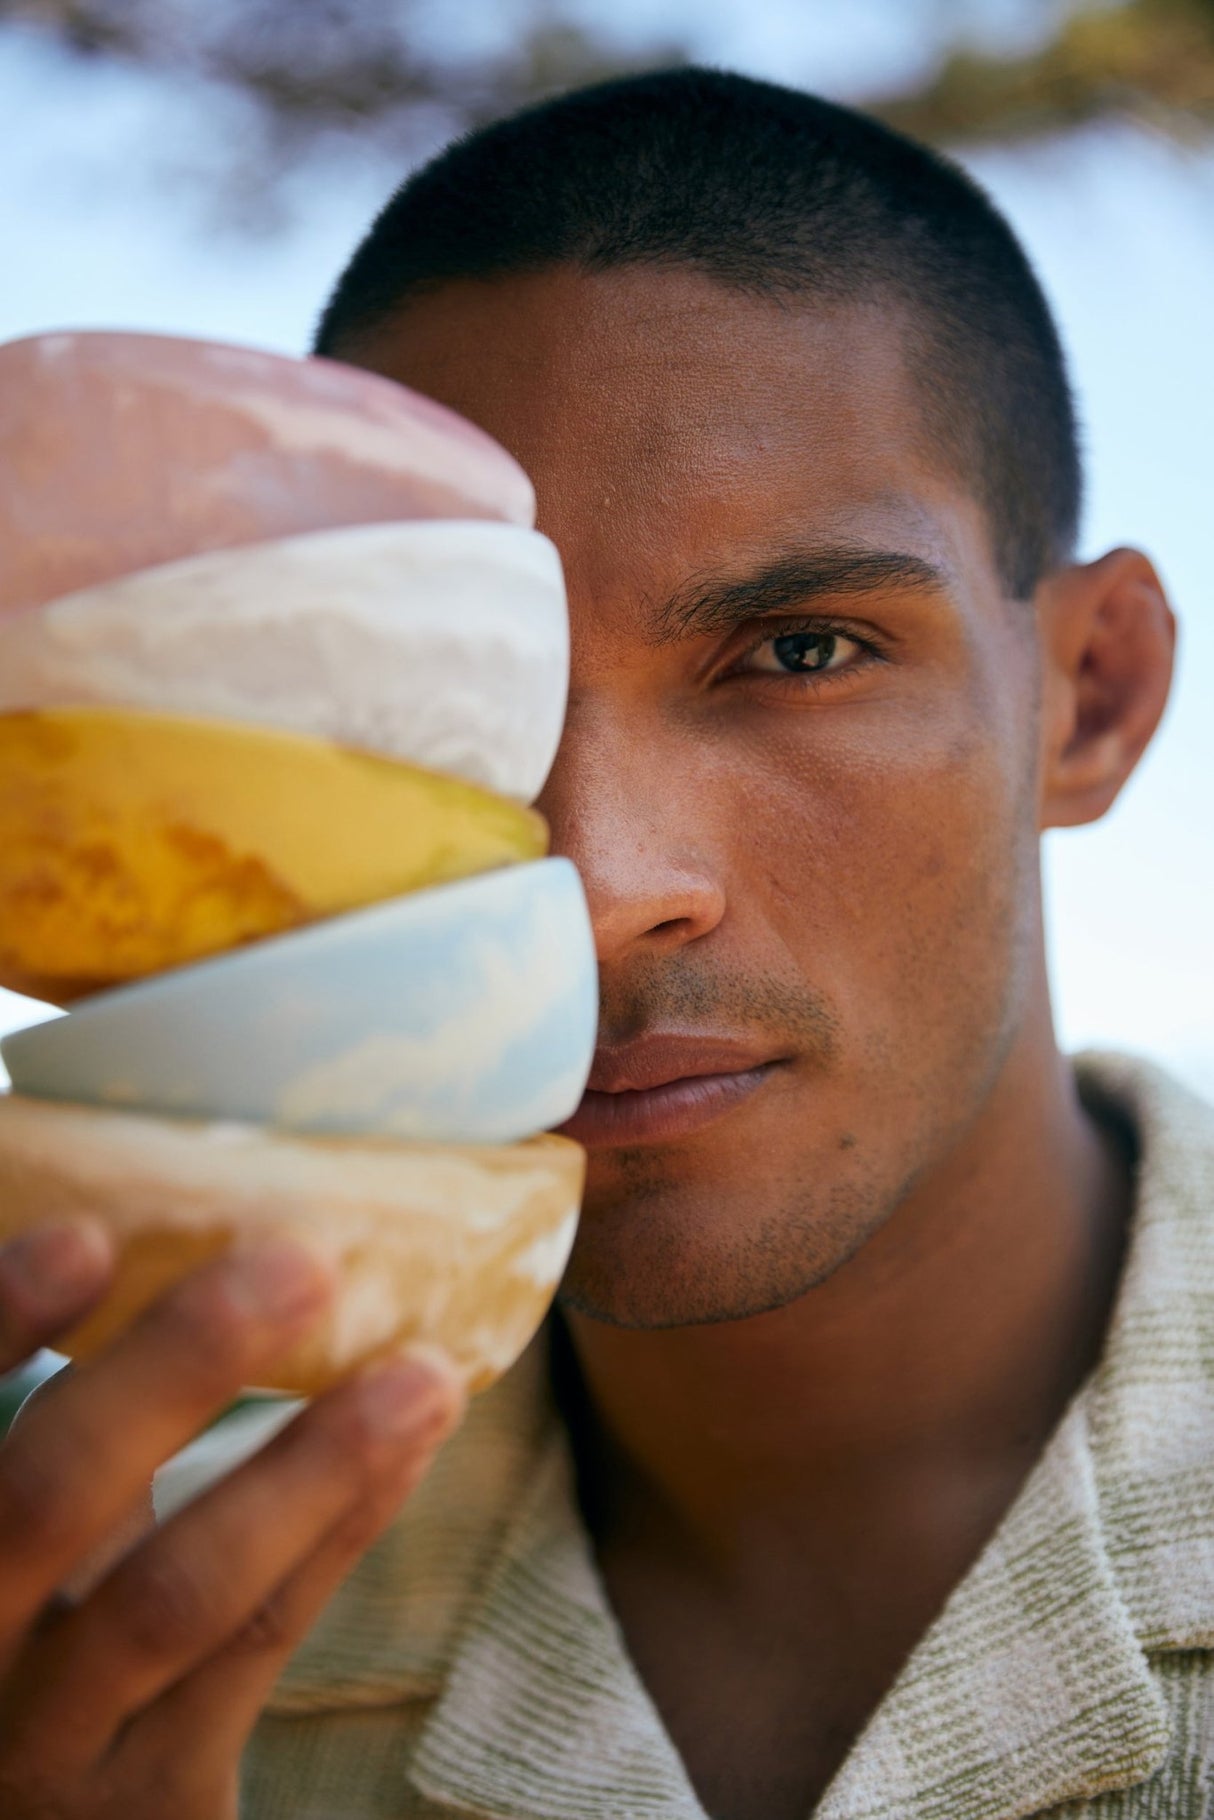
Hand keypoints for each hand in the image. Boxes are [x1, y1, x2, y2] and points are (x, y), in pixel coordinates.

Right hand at [0, 1218, 463, 1817]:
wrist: (36, 1809)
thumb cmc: (22, 1632)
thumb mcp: (15, 1530)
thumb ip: (65, 1419)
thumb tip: (134, 1230)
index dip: (0, 1322)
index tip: (86, 1236)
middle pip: (41, 1501)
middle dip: (173, 1372)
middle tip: (297, 1266)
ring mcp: (42, 1743)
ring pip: (174, 1593)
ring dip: (311, 1469)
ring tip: (420, 1375)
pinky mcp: (149, 1799)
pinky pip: (258, 1643)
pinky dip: (339, 1530)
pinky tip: (409, 1447)